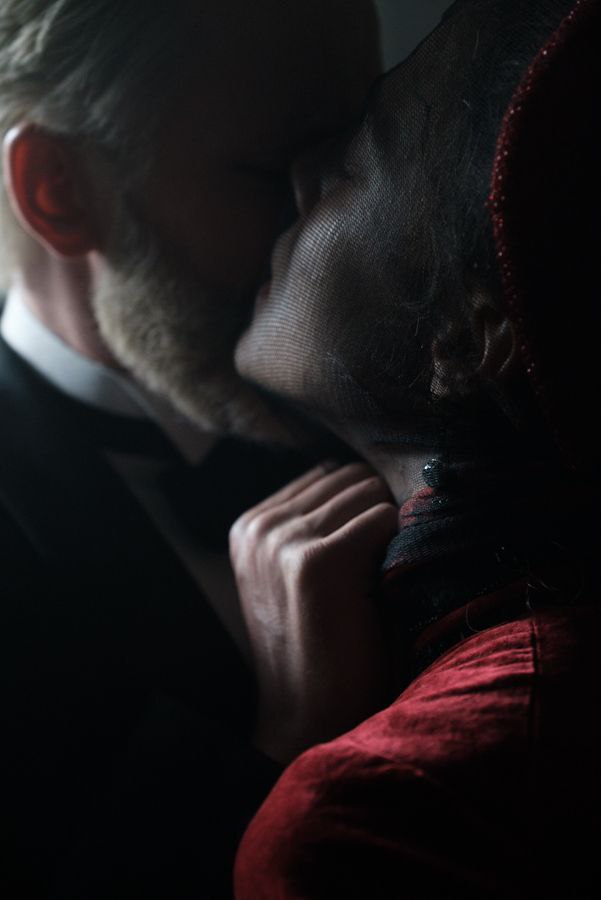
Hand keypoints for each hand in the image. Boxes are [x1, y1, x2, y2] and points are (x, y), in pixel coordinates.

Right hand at [229, 462, 397, 763]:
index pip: (327, 474)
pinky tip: (384, 585)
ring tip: (379, 577)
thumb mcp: (292, 574)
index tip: (366, 551)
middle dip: (376, 512)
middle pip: (349, 477)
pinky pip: (384, 517)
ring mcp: (283, 541)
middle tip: (381, 564)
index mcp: (248, 524)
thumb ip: (314, 521)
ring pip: (369, 491)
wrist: (310, 715)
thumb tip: (368, 476)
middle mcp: (259, 526)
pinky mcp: (318, 561)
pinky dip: (398, 545)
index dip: (359, 508)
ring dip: (388, 529)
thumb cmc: (318, 643)